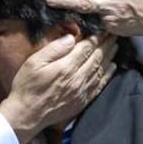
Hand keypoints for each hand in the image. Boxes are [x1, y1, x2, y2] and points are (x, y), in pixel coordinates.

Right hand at [0, 33, 116, 143]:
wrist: (27, 114)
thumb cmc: (27, 86)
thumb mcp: (34, 62)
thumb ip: (54, 49)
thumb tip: (71, 38)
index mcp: (66, 67)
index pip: (86, 48)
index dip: (96, 37)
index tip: (103, 29)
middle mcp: (77, 78)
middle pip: (97, 58)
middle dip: (106, 44)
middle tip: (114, 34)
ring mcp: (82, 91)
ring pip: (101, 70)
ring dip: (109, 57)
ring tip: (115, 47)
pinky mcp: (82, 101)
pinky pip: (99, 85)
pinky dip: (108, 75)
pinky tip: (112, 68)